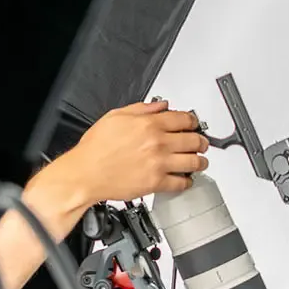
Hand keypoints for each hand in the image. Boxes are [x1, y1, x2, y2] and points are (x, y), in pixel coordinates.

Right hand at [48, 100, 209, 202]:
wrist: (85, 173)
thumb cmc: (96, 148)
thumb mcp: (115, 116)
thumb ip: (142, 109)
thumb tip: (160, 105)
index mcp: (149, 124)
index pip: (183, 119)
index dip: (193, 121)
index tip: (194, 124)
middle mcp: (157, 143)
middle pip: (193, 140)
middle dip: (202, 141)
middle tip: (202, 143)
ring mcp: (159, 164)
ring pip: (193, 162)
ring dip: (200, 162)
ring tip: (201, 162)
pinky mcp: (156, 183)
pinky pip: (181, 183)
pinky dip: (187, 182)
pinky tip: (186, 180)